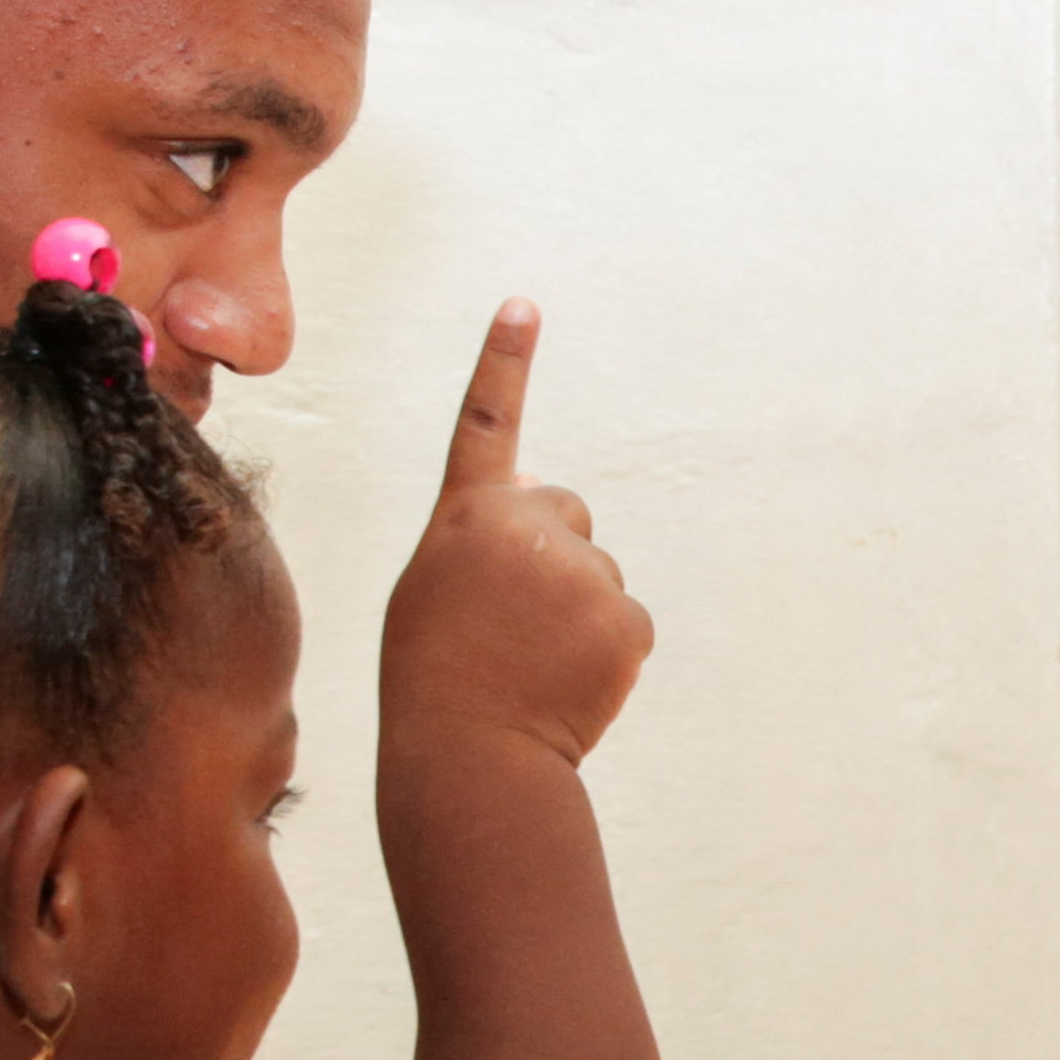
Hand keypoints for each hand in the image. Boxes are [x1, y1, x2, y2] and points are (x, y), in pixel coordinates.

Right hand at [384, 303, 653, 765]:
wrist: (470, 754)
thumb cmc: (436, 676)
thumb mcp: (435, 590)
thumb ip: (481, 535)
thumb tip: (539, 487)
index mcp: (465, 517)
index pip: (484, 424)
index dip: (503, 363)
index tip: (523, 305)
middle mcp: (526, 526)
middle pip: (565, 512)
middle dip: (553, 555)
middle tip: (510, 621)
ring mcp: (581, 568)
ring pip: (597, 573)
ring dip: (574, 612)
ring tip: (530, 660)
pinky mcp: (623, 615)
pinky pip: (624, 620)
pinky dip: (604, 650)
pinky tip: (566, 681)